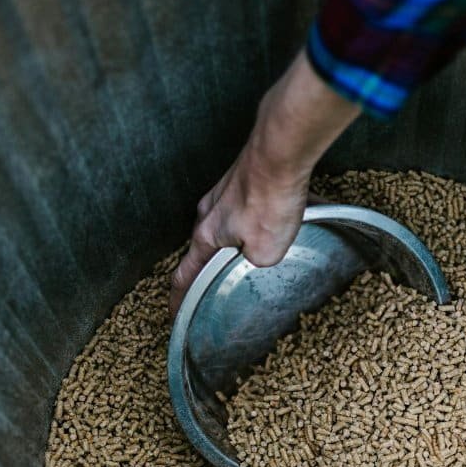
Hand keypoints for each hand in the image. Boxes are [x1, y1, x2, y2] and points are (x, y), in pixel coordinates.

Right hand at [169, 146, 310, 311]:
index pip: (185, 275)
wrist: (281, 154)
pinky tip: (290, 215)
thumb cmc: (269, 198)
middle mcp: (209, 212)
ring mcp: (225, 193)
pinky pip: (251, 205)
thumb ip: (257, 263)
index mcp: (206, 236)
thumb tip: (258, 256)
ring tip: (272, 241)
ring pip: (231, 223)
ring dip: (249, 235)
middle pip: (209, 246)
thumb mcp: (266, 254)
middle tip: (226, 277)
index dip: (180, 299)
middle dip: (219, 262)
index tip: (175, 313)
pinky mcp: (244, 179)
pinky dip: (266, 214)